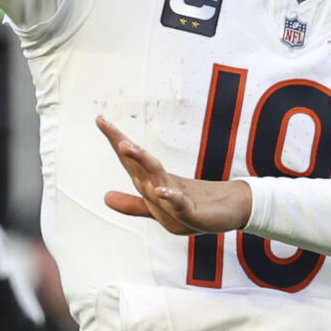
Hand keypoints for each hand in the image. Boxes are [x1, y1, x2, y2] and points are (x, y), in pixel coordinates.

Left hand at [97, 116, 252, 235]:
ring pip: (156, 175)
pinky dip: (170, 196)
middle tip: (105, 123)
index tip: (100, 119)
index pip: (129, 161)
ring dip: (141, 160)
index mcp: (152, 183)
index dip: (115, 141)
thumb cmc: (192, 207)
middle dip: (121, 144)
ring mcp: (177, 195)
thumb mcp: (157, 211)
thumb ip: (132, 205)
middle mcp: (162, 184)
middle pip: (138, 162)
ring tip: (126, 146)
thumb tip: (105, 197)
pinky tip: (160, 191)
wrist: (230, 210)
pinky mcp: (192, 210)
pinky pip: (179, 203)